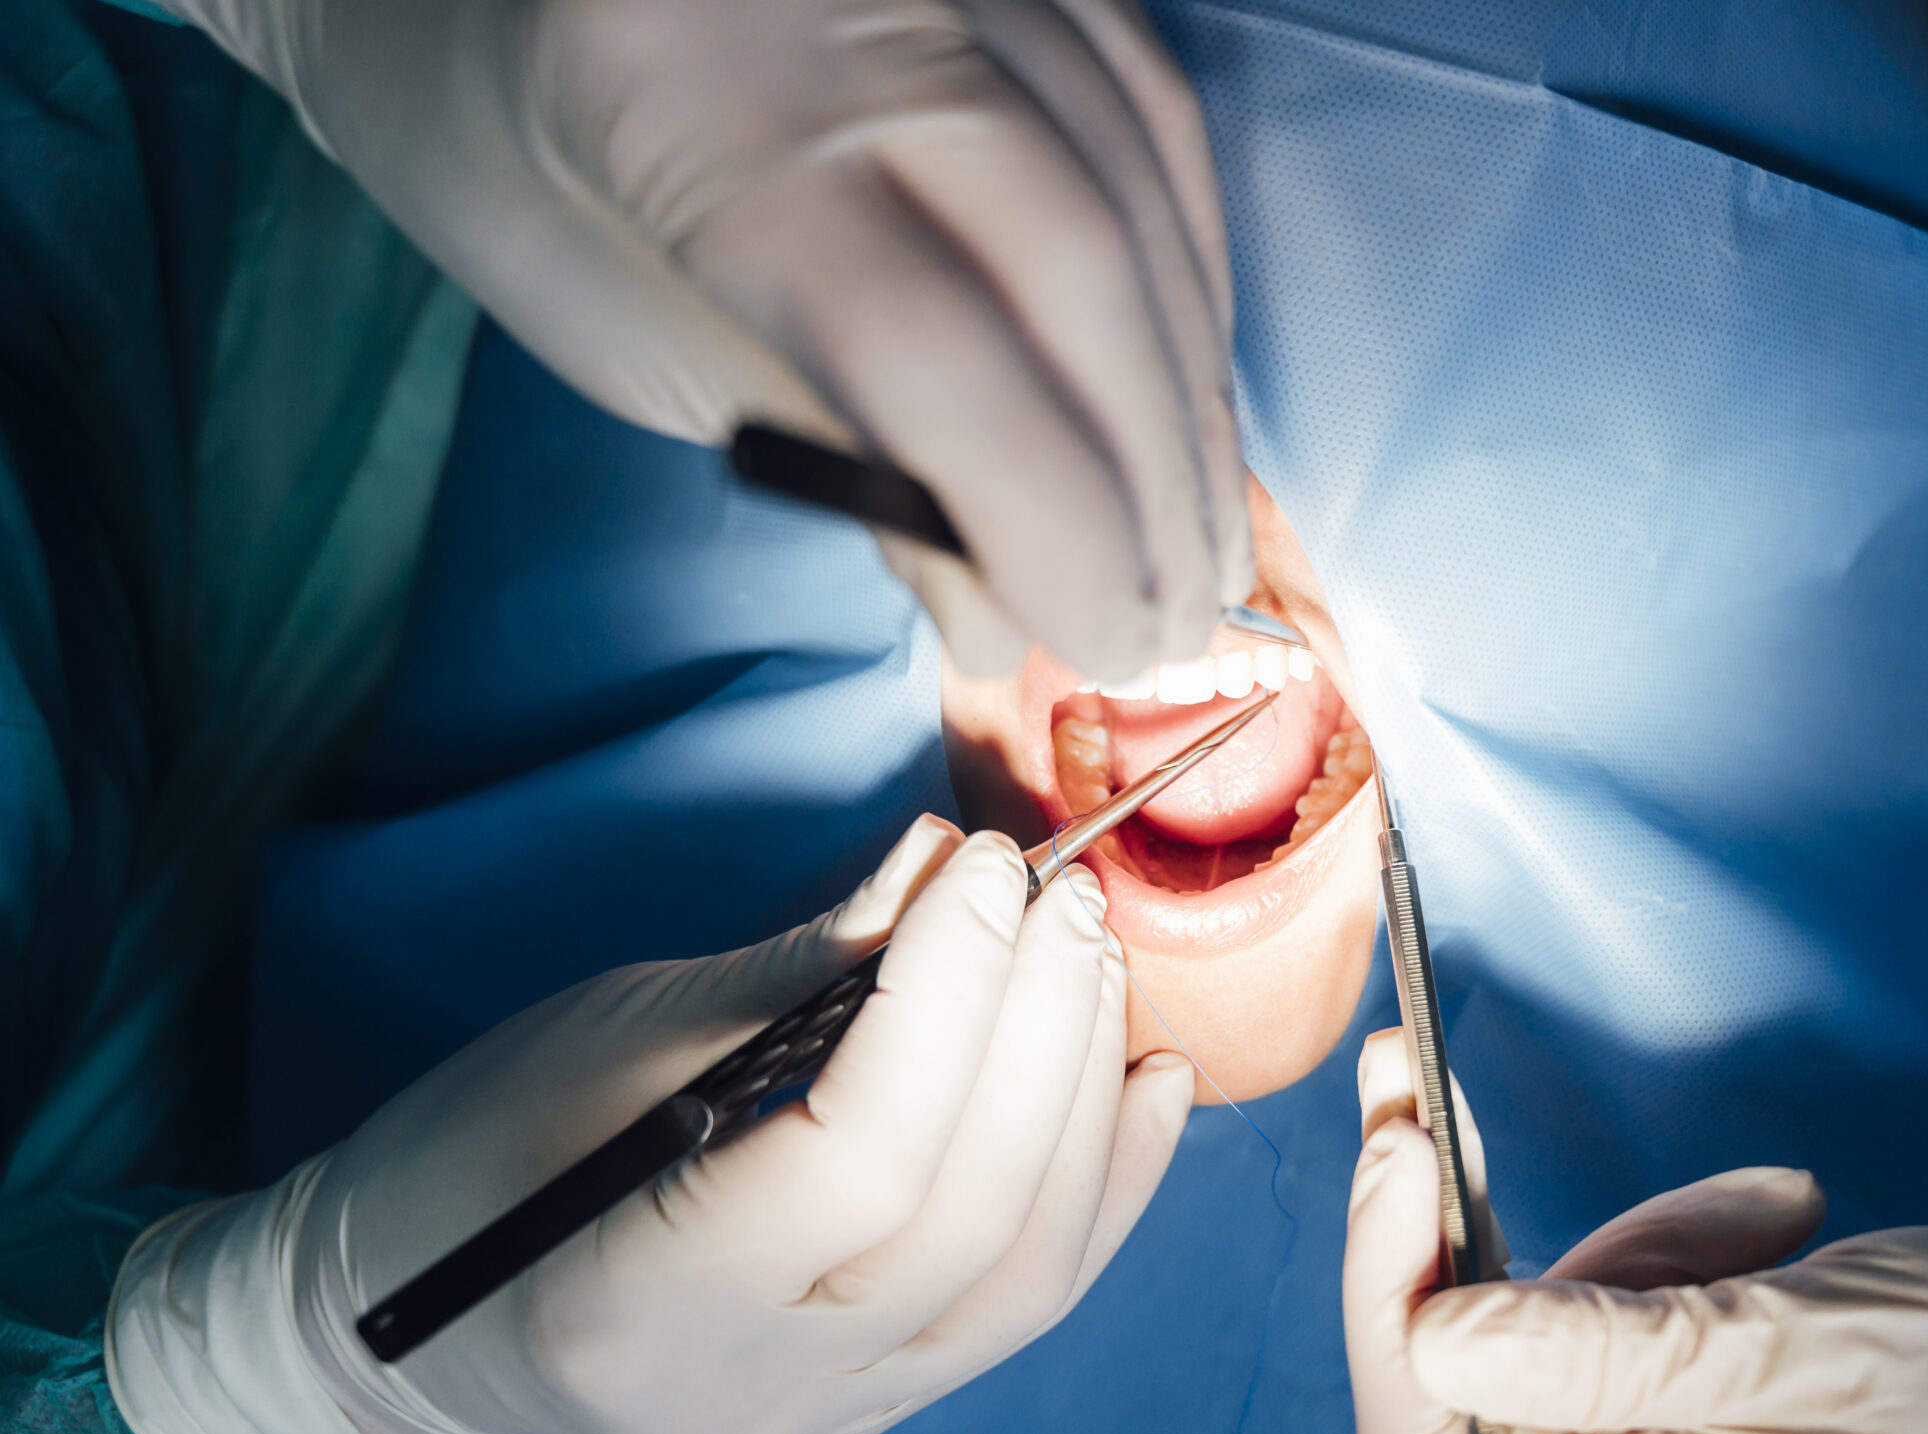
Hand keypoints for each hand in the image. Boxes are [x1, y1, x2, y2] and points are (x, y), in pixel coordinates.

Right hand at [109, 817, 1194, 1433]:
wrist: (416, 1314)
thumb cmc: (473, 1152)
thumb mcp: (607, 1035)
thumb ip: (800, 973)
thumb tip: (952, 868)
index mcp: (634, 1310)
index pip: (854, 1161)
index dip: (946, 998)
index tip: (986, 870)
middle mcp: (747, 1402)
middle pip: (965, 1220)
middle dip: (1039, 1035)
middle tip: (1063, 898)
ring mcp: (824, 1427)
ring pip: (1023, 1277)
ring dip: (1086, 1102)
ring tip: (1098, 966)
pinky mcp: (874, 1413)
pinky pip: (1025, 1304)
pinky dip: (1101, 1183)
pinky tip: (1148, 1077)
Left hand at [171, 0, 1246, 677]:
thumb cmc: (522, 164)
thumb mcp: (632, 338)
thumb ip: (827, 454)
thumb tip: (1006, 613)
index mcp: (693, 94)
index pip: (931, 346)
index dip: (1050, 518)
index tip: (1107, 644)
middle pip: (1077, 259)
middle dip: (1155, 471)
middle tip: (1179, 625)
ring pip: (1144, 180)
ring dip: (1193, 388)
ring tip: (1203, 540)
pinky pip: (1155, 112)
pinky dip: (1188, 274)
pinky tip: (1188, 389)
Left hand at [1343, 1030, 1927, 1433]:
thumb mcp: (1814, 1341)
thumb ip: (1615, 1342)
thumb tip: (1430, 1331)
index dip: (1383, 1286)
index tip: (1393, 1144)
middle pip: (1466, 1370)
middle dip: (1446, 1225)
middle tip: (1417, 1076)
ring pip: (1551, 1327)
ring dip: (1631, 1241)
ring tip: (1778, 1211)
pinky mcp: (1692, 1433)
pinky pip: (1626, 1326)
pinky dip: (1681, 1257)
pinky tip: (1783, 1225)